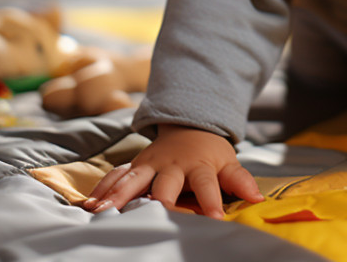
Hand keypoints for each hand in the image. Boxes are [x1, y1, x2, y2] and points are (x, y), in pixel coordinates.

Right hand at [81, 124, 263, 218]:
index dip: (211, 202)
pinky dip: (102, 189)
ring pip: (132, 179)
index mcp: (198, 166)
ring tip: (103, 211)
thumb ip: (240, 181)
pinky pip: (116, 176)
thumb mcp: (228, 162)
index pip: (206, 185)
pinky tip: (89, 203)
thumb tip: (258, 198)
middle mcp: (171, 165)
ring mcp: (150, 164)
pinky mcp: (134, 166)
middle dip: (156, 199)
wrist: (188, 125)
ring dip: (118, 195)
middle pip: (164, 183)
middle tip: (147, 215)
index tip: (214, 220)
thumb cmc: (209, 152)